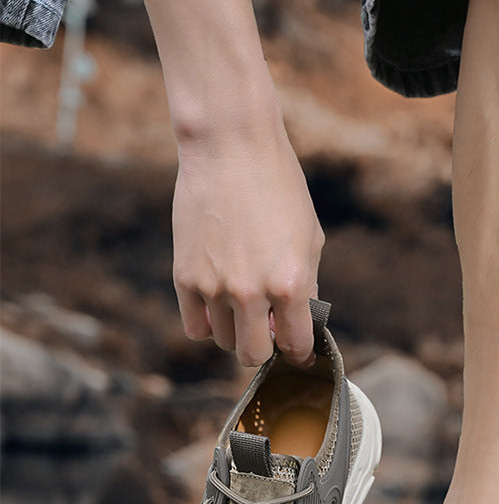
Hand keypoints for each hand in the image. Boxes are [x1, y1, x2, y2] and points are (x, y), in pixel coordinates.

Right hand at [172, 101, 323, 367]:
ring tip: (242, 300)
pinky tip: (217, 300)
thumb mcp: (308, 238)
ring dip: (235, 329)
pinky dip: (208, 321)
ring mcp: (213, 288)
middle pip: (252, 354)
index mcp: (290, 283)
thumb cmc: (278, 187)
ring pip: (223, 341)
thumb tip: (295, 326)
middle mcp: (250, 293)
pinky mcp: (184, 277)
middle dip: (264, 346)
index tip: (296, 349)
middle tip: (267, 327)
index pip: (295, 345)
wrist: (230, 148)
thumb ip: (305, 287)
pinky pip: (195, 326)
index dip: (298, 351)